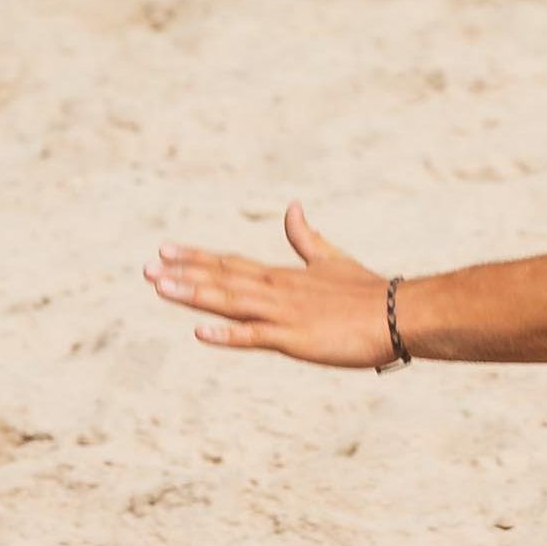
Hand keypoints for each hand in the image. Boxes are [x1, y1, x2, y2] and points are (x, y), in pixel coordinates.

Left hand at [146, 202, 398, 367]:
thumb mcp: (332, 260)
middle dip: (183, 274)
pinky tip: (201, 333)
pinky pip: (254, 337)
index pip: (231, 263)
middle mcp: (277, 291)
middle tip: (146, 269)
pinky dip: (227, 335)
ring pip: (230, 303)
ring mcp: (283, 315)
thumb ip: (306, 238)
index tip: (163, 251)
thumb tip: (292, 205)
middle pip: (222, 279)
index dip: (196, 259)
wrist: (401, 314)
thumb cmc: (369, 292)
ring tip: (160, 288)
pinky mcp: (295, 339)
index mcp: (284, 276)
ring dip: (194, 295)